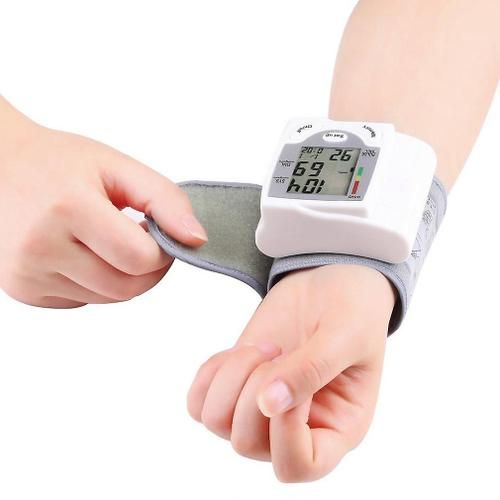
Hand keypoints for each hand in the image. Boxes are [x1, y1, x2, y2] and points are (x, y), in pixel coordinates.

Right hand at [0, 98, 206, 306]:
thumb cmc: (59, 163)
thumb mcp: (118, 167)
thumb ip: (165, 199)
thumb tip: (198, 240)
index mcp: (68, 209)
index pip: (141, 259)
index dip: (163, 250)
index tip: (156, 229)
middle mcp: (40, 248)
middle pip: (127, 288)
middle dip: (149, 268)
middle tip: (140, 237)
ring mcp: (27, 275)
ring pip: (108, 298)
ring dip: (123, 275)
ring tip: (108, 239)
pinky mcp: (23, 291)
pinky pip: (84, 301)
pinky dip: (96, 282)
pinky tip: (83, 251)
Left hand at [187, 264, 394, 481]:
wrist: (328, 283)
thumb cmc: (352, 308)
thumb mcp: (346, 334)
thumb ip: (311, 369)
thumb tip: (266, 405)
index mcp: (336, 427)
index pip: (300, 466)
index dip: (285, 432)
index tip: (291, 381)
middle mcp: (296, 427)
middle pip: (246, 443)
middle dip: (254, 390)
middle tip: (279, 351)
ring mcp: (262, 409)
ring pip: (216, 422)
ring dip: (233, 377)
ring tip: (265, 348)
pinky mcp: (238, 385)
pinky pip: (199, 402)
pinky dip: (211, 374)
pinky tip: (240, 351)